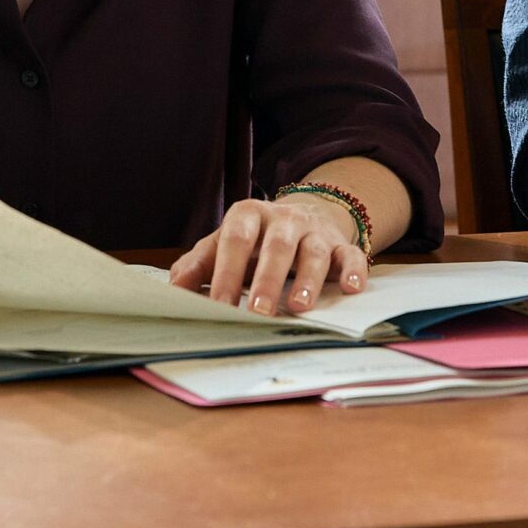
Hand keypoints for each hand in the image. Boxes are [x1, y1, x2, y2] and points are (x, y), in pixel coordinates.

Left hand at [169, 196, 369, 315]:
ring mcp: (315, 231)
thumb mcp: (224, 244)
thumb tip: (173, 290)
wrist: (301, 216)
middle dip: (266, 281)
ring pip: (314, 252)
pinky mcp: (341, 244)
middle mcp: (284, 220)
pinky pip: (351, 254)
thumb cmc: (254, 240)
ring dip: (308, 280)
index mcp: (248, 215)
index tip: (218, 306)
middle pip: (276, 247)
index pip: (235, 241)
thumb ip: (199, 264)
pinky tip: (352, 288)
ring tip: (299, 307)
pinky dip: (355, 270)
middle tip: (257, 312)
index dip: (226, 273)